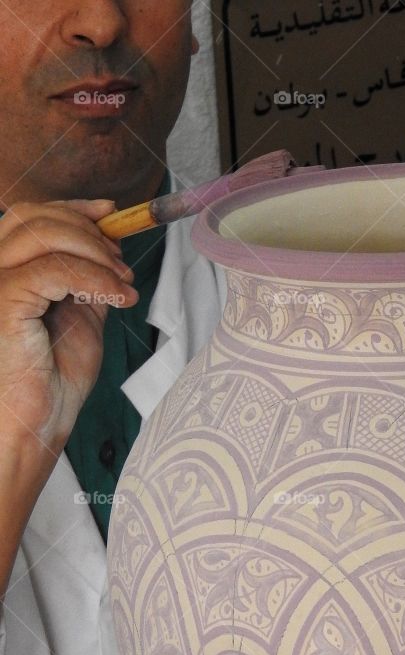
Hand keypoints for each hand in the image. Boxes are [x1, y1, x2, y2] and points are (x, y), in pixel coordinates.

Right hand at [0, 199, 136, 458]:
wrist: (33, 427)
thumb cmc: (49, 383)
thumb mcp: (78, 319)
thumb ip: (85, 281)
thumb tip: (109, 251)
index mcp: (2, 271)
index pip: (28, 217)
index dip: (72, 208)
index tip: (111, 214)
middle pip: (34, 218)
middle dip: (88, 231)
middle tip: (122, 266)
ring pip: (43, 235)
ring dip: (96, 254)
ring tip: (123, 285)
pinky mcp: (2, 300)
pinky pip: (53, 270)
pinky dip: (95, 277)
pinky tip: (120, 297)